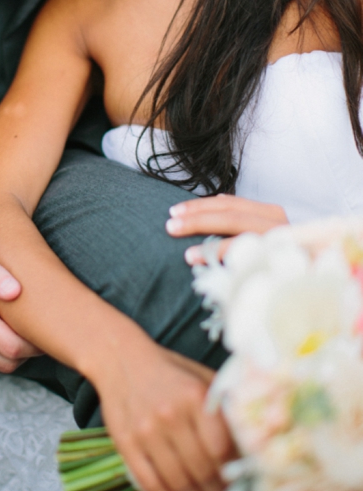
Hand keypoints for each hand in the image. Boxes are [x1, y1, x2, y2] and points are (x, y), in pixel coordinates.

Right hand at [90, 332, 236, 490]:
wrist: (122, 358)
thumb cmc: (168, 371)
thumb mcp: (202, 377)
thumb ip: (225, 406)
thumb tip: (248, 443)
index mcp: (194, 396)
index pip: (220, 449)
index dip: (231, 470)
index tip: (234, 476)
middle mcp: (170, 414)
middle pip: (201, 470)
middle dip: (215, 489)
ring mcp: (146, 431)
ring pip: (177, 482)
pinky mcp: (126, 443)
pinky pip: (149, 483)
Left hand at [165, 194, 287, 264]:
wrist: (320, 286)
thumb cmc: (285, 261)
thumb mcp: (265, 237)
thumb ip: (243, 224)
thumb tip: (215, 205)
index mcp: (271, 214)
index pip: (231, 204)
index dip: (201, 205)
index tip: (176, 210)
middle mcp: (279, 223)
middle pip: (231, 213)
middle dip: (197, 216)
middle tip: (170, 222)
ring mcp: (281, 240)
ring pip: (238, 228)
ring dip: (204, 229)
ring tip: (180, 241)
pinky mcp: (282, 258)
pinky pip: (245, 253)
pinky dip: (218, 253)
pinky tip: (196, 258)